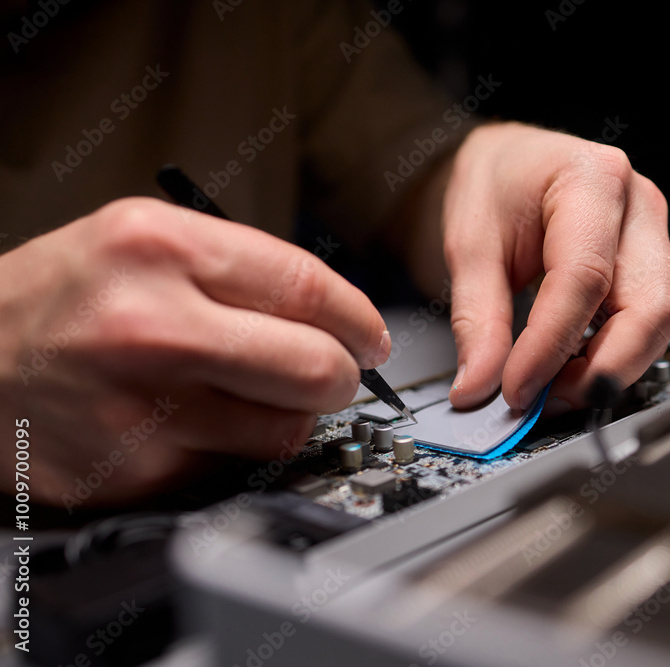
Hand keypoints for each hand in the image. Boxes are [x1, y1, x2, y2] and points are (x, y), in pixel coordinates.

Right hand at [0, 197, 388, 505]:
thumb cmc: (63, 296)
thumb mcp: (143, 237)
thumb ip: (244, 268)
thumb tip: (339, 318)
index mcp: (160, 248)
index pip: (309, 289)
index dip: (360, 319)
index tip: (372, 337)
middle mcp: (150, 327)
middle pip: (315, 368)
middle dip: (342, 375)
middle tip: (333, 373)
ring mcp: (140, 410)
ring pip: (287, 430)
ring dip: (289, 416)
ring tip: (248, 394)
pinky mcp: (133, 473)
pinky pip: (233, 467)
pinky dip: (233, 448)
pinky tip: (193, 422)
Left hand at [443, 123, 669, 412]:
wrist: (507, 165)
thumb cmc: (493, 185)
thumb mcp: (469, 244)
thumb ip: (476, 319)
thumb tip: (479, 388)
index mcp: (592, 178)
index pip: (584, 278)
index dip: (551, 345)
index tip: (515, 388)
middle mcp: (638, 205)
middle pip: (648, 307)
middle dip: (601, 368)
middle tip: (544, 400)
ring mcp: (654, 236)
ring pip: (658, 323)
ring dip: (609, 369)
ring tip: (552, 389)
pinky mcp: (651, 266)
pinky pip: (646, 324)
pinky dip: (611, 357)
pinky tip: (570, 370)